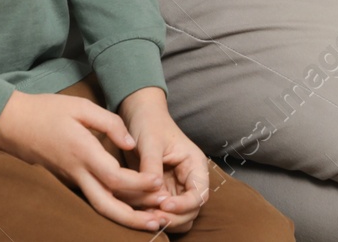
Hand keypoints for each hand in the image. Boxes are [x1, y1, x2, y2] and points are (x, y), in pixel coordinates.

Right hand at [0, 89, 170, 232]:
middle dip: (135, 217)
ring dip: (126, 219)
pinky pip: (93, 199)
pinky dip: (114, 208)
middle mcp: (77, 172)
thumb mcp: (80, 106)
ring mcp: (71, 180)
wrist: (11, 124)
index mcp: (82, 152)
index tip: (158, 182)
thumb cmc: (46, 111)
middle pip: (108, 205)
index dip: (138, 184)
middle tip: (160, 220)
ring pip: (100, 208)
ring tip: (150, 223)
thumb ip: (109, 123)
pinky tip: (132, 209)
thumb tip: (131, 144)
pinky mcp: (69, 181)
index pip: (114, 177)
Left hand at [117, 87, 209, 233]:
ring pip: (177, 218)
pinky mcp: (160, 193)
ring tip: (144, 215)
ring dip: (163, 220)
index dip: (184, 205)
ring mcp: (174, 189)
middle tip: (151, 216)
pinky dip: (152, 216)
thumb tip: (154, 192)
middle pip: (190, 212)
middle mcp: (188, 180)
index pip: (199, 194)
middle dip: (173, 217)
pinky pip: (160, 213)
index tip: (164, 204)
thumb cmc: (149, 123)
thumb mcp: (151, 142)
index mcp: (194, 165)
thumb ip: (152, 167)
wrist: (138, 116)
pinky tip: (138, 211)